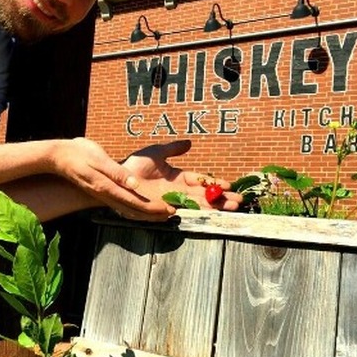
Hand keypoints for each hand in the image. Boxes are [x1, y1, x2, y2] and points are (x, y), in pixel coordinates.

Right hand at [49, 137, 175, 220]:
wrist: (60, 157)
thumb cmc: (79, 154)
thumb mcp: (98, 159)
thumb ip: (117, 172)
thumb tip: (134, 184)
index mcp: (106, 187)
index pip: (134, 202)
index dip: (152, 208)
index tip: (168, 210)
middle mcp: (105, 195)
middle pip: (133, 210)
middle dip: (153, 214)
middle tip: (172, 214)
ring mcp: (102, 195)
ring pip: (128, 209)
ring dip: (145, 213)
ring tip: (162, 214)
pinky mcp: (101, 192)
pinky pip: (121, 205)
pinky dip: (134, 208)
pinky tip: (141, 208)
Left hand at [122, 140, 242, 212]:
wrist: (117, 178)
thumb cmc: (135, 165)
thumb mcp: (156, 153)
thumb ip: (173, 149)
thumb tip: (189, 143)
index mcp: (178, 178)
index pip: (201, 182)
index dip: (215, 183)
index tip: (230, 185)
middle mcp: (177, 191)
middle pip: (204, 196)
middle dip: (221, 199)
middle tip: (238, 201)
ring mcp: (171, 200)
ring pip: (197, 205)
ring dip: (214, 207)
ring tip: (230, 208)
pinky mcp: (162, 208)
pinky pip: (182, 211)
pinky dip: (194, 212)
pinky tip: (208, 213)